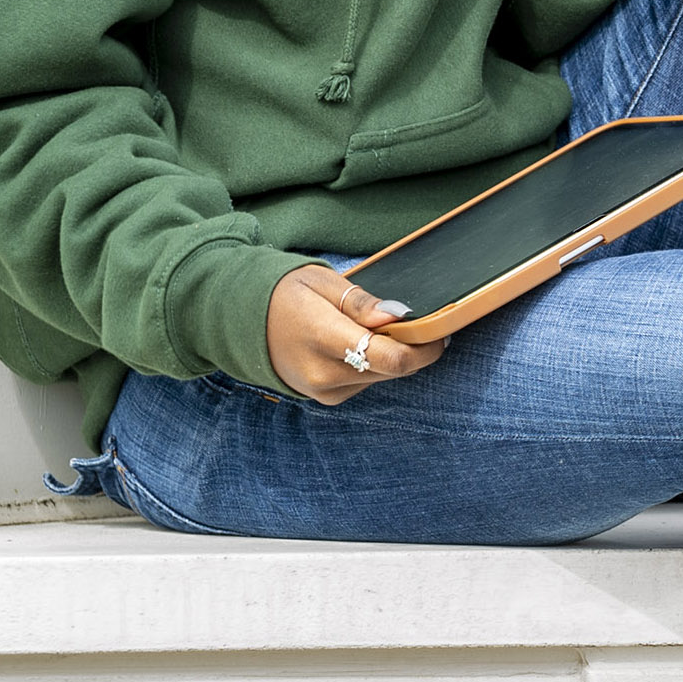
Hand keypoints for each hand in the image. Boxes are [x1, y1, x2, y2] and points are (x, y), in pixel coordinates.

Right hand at [265, 264, 446, 404]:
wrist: (243, 322)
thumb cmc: (285, 294)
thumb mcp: (322, 282)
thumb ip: (361, 303)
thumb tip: (397, 315)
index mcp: (323, 338)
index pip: (392, 357)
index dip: (425, 347)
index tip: (439, 330)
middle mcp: (324, 374)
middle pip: (394, 369)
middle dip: (411, 347)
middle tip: (409, 321)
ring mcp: (323, 391)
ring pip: (383, 377)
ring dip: (391, 356)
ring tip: (374, 328)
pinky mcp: (326, 399)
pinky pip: (366, 382)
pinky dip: (373, 365)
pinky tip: (357, 344)